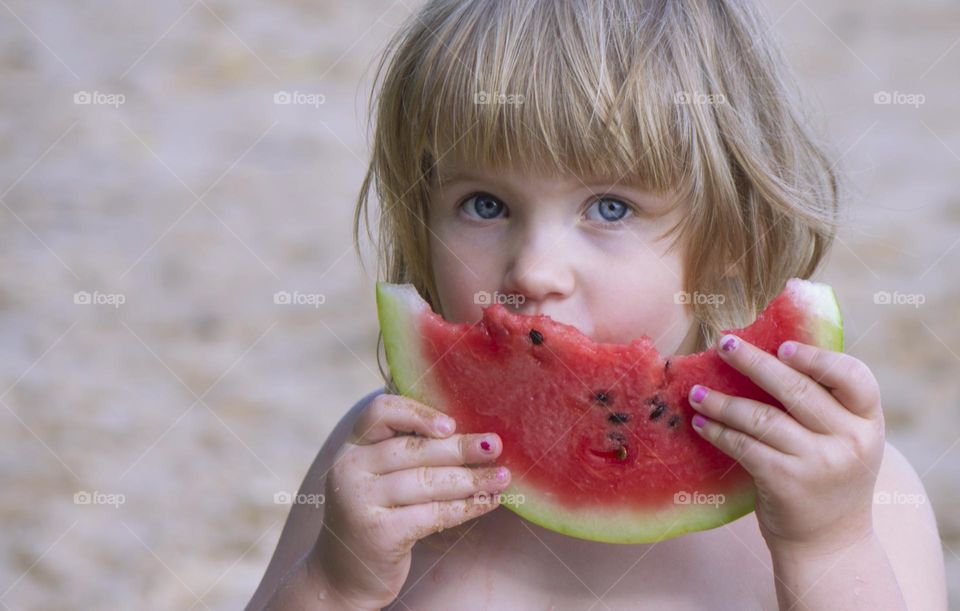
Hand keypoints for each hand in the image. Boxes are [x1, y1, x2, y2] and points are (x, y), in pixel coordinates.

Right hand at [312, 393, 508, 608]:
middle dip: (460, 448)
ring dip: (472, 479)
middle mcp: (350, 469)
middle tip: (496, 446)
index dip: (418, 413)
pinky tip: (488, 503)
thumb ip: (406, 450)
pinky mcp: (379, 533)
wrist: (344, 573)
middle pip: (414, 449)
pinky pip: (432, 514)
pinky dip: (466, 507)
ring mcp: (360, 502)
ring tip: (502, 477)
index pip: (381, 411)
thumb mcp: (379, 476)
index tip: (452, 424)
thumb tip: (470, 432)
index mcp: (351, 446)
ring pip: (427, 481)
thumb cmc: (376, 514)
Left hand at [686, 334, 884, 554]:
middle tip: (724, 344)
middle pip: (796, 389)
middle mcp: (850, 440)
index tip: (781, 345)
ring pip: (761, 417)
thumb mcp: (846, 439)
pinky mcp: (786, 481)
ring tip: (696, 392)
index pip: (853, 376)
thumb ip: (825, 404)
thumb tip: (769, 352)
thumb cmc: (830, 477)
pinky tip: (701, 423)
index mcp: (868, 421)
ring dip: (722, 401)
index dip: (816, 357)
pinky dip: (718, 431)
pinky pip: (743, 445)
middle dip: (754, 362)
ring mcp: (818, 462)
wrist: (830, 544)